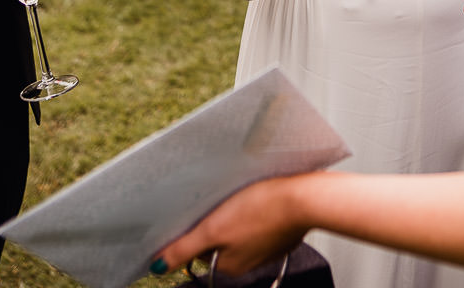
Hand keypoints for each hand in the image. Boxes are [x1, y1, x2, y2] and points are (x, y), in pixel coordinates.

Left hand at [152, 176, 310, 277]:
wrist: (305, 196)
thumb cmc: (263, 210)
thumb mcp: (213, 229)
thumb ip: (184, 249)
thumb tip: (159, 267)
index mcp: (230, 266)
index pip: (201, 249)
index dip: (199, 228)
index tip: (204, 212)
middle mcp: (249, 263)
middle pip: (221, 239)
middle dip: (219, 220)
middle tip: (223, 201)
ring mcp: (268, 248)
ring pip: (242, 230)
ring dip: (238, 213)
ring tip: (244, 197)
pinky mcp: (283, 232)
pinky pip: (263, 223)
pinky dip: (259, 211)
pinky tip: (261, 198)